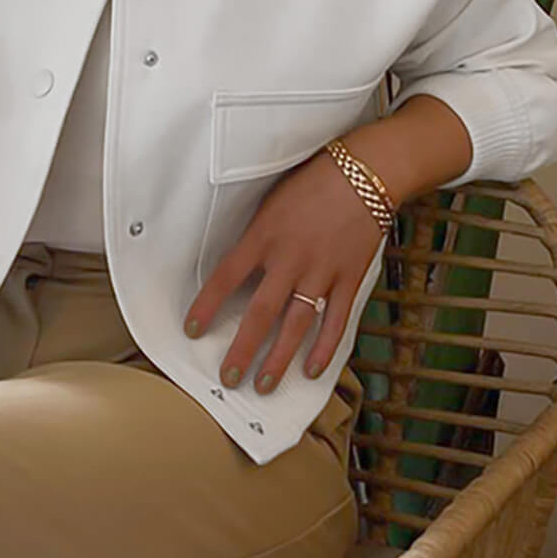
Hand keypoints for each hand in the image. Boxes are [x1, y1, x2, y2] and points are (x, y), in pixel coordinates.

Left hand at [182, 146, 386, 391]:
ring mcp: (321, 272)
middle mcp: (290, 259)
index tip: (192, 329)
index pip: (226, 277)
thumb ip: (256, 236)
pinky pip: (336, 321)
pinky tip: (311, 370)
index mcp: (264, 236)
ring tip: (263, 385)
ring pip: (296, 325)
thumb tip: (236, 268)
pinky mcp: (350, 279)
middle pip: (259, 312)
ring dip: (278, 359)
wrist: (364, 173)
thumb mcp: (272, 202)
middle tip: (227, 377)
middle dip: (241, 349)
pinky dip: (324, 348)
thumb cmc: (314, 180)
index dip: (206, 306)